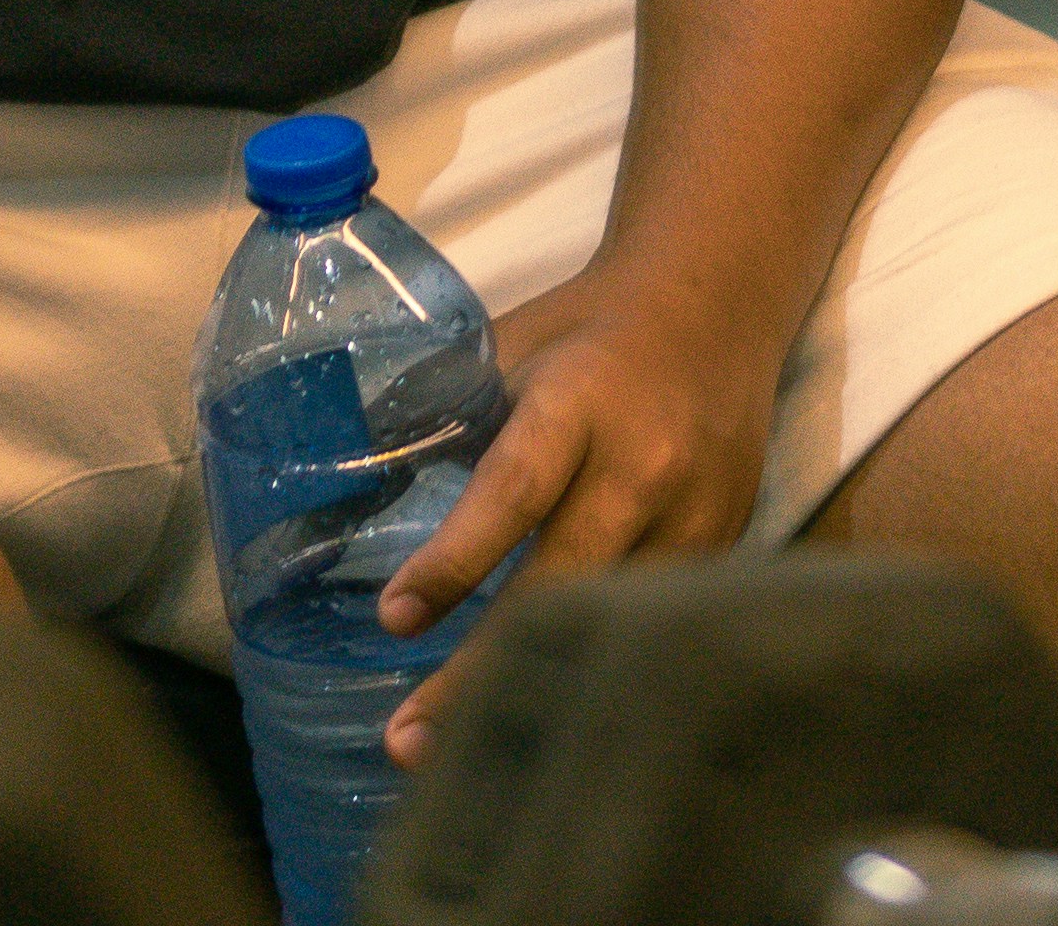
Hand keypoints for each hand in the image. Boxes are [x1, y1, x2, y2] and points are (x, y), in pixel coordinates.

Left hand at [374, 263, 788, 761]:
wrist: (716, 304)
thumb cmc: (587, 330)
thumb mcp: (506, 347)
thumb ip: (435, 416)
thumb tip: (333, 492)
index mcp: (581, 400)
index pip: (515, 488)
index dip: (455, 560)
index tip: (394, 619)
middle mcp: (647, 462)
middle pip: (563, 583)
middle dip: (482, 667)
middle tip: (407, 741)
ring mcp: (698, 513)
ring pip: (611, 623)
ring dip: (537, 690)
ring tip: (457, 754)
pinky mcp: (725, 546)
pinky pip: (650, 625)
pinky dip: (595, 671)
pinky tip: (544, 715)